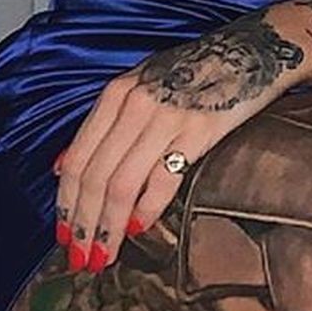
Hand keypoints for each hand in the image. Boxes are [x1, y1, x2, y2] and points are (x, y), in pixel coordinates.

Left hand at [53, 12, 311, 271]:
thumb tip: (61, 169)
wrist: (250, 52)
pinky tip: (140, 229)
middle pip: (96, 176)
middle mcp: (135, 104)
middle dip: (84, 224)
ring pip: (122, 184)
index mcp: (116, 95)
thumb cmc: (192, 74)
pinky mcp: (200, 130)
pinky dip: (147, 209)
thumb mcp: (139, 88)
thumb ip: (103, 127)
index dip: (66, 203)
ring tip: (104, 255)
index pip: (77, 159)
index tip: (64, 236)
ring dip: (109, 227)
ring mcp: (167, 117)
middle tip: (81, 258)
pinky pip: (164, 178)